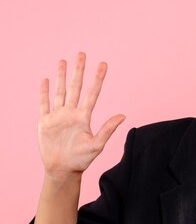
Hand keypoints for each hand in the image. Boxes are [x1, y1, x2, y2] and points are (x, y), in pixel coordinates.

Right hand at [38, 52, 124, 180]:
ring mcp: (58, 116)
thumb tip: (123, 116)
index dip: (97, 79)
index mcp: (84, 117)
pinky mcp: (45, 122)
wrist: (62, 170)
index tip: (103, 64)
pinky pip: (44, 104)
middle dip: (79, 71)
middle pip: (76, 87)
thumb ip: (108, 129)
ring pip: (60, 91)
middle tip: (82, 53)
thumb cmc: (81, 160)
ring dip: (61, 77)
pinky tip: (45, 80)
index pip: (92, 93)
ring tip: (63, 61)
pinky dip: (44, 92)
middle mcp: (71, 113)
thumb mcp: (97, 145)